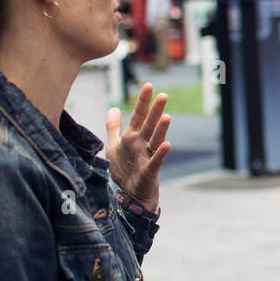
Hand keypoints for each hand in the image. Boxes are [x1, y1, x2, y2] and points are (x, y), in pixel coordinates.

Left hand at [105, 83, 169, 210]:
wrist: (131, 195)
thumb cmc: (125, 170)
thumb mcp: (115, 145)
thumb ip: (114, 127)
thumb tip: (112, 108)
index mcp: (132, 137)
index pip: (138, 116)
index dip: (143, 101)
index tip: (148, 85)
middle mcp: (141, 144)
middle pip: (149, 125)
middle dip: (155, 111)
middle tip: (163, 95)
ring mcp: (147, 157)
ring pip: (155, 140)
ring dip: (161, 129)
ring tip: (167, 116)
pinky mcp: (149, 171)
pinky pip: (156, 161)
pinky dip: (161, 153)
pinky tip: (166, 144)